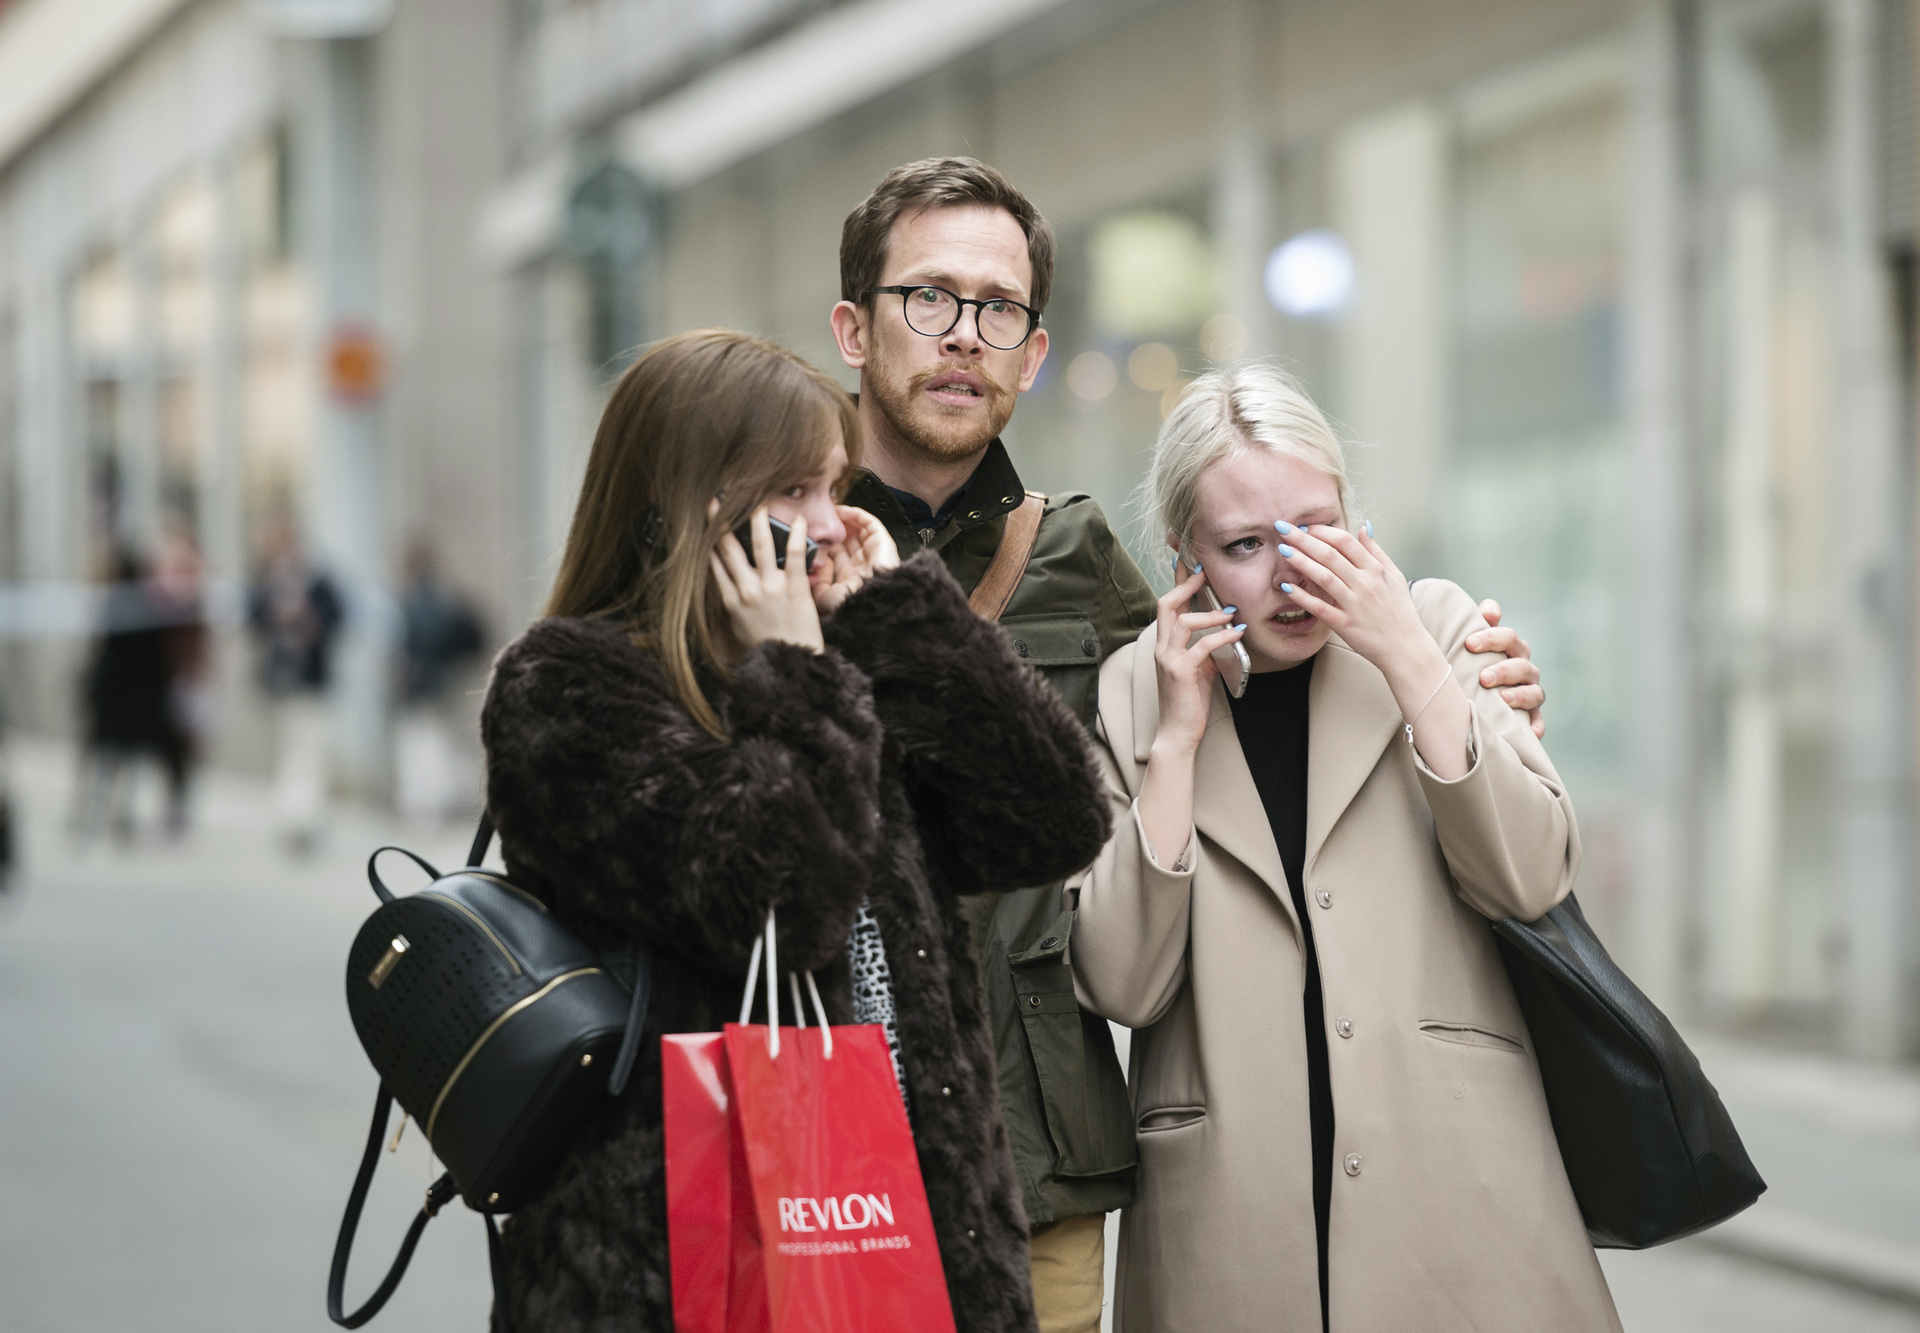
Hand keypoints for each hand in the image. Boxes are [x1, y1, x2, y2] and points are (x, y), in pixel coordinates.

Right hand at [711, 505, 824, 652]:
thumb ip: (731, 603)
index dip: (707, 538)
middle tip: (715, 498)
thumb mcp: (737, 628)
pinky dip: (797, 536)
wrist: (790, 666)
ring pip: (760, 545)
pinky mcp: (795, 588)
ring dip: (756, 518)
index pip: (713, 561)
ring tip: (756, 497)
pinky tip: (799, 520)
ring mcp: (770, 588)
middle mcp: (746, 590)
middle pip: (728, 548)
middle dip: (720, 520)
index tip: (703, 519)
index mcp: (730, 600)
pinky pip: (794, 556)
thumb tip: (724, 583)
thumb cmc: (766, 648)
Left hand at [813, 506, 901, 613]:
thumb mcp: (823, 596)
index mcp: (851, 577)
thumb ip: (817, 579)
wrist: (867, 603)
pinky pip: (870, 523)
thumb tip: (816, 561)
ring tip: (829, 512)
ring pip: (859, 529)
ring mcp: (874, 552)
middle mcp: (863, 563)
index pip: (837, 554)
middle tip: (818, 518)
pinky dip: (856, 514)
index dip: (825, 542)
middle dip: (834, 529)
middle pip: (848, 539)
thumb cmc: (846, 604)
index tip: (810, 533)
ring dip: (844, 519)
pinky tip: (841, 511)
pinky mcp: (883, 542)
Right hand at [1150, 567, 1244, 757]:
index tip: (1190, 563)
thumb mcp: (1199, 669)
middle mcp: (1161, 648)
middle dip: (1186, 584)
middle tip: (1206, 572)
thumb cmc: (1188, 702)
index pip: (1168, 606)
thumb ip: (1205, 648)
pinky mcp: (1180, 672)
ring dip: (1209, 613)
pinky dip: (1221, 636)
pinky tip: (1236, 633)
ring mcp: (1168, 659)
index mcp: (1164, 644)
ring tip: (1230, 612)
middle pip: (1167, 604)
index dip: (1178, 582)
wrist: (1177, 732)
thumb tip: (1225, 632)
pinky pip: (1201, 646)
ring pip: (1183, 621)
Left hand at [1272, 521, 1434, 690]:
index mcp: (1376, 570)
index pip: (1345, 542)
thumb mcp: (1395, 577)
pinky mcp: (1345, 625)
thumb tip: (1364, 527)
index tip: (1305, 526)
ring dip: (1301, 561)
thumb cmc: (1400, 612)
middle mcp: (1365, 584)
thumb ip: (1377, 552)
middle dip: (1303, 539)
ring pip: (1324, 577)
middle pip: (1330, 555)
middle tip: (1283, 528)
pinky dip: (1303, 597)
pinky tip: (1287, 587)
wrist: (1406, 648)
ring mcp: (1354, 604)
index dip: (1322, 531)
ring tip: (1282, 550)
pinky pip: (1321, 608)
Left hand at [1468, 600, 1544, 738]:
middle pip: (1522, 664)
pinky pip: (1538, 723)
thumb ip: (1479, 624)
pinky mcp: (1530, 718)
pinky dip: (1535, 727)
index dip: (1492, 637)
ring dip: (1520, 695)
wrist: (1468, 698)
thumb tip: (1490, 609)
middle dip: (1504, 669)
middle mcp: (1523, 670)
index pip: (1508, 638)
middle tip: (1483, 677)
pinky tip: (1531, 733)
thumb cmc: (1471, 664)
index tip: (1469, 644)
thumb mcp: (1471, 645)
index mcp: (1510, 649)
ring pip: (1534, 692)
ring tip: (1503, 699)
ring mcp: (1529, 694)